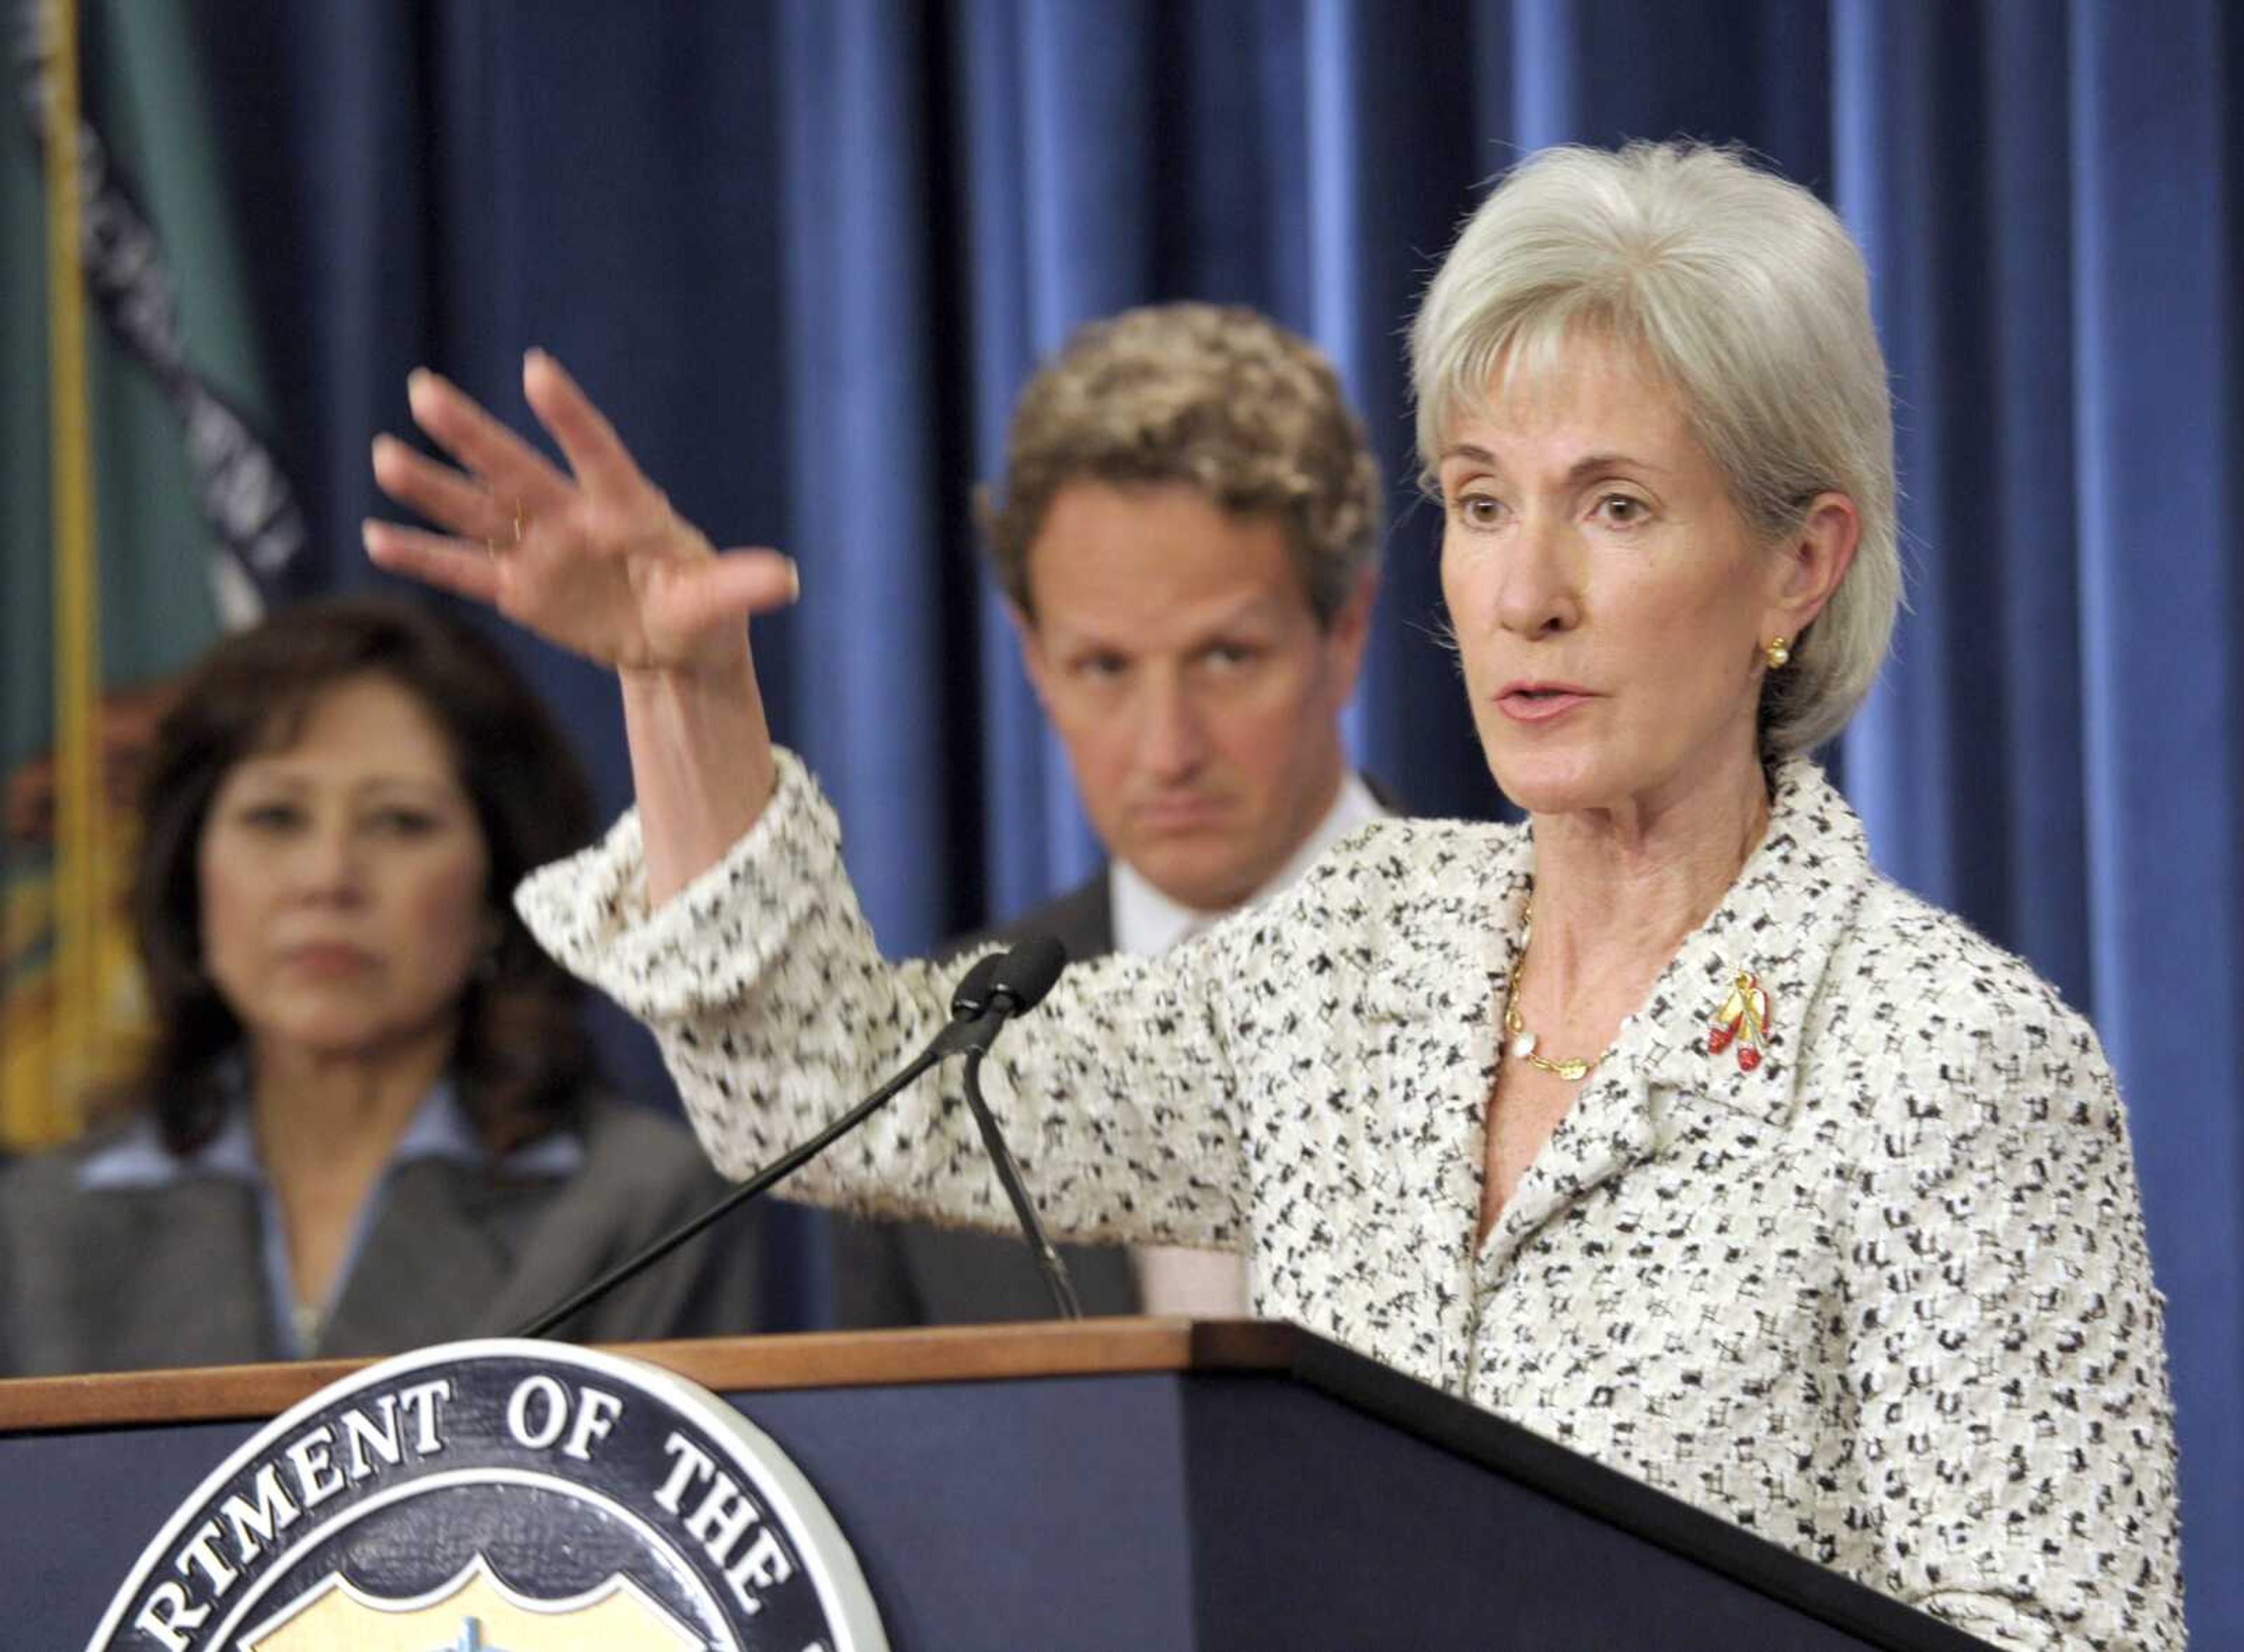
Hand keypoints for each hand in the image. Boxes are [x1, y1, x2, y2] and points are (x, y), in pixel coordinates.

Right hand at [364, 349, 796, 677]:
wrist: (676, 642)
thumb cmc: (705, 608)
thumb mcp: (724, 602)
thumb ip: (743, 585)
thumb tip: (789, 578)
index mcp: (626, 508)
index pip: (595, 452)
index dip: (568, 414)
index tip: (536, 370)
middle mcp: (573, 517)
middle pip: (516, 469)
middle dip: (472, 435)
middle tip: (424, 389)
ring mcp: (541, 550)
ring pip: (479, 511)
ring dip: (432, 486)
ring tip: (384, 453)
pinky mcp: (520, 589)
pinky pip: (464, 570)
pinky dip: (425, 555)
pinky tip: (376, 534)